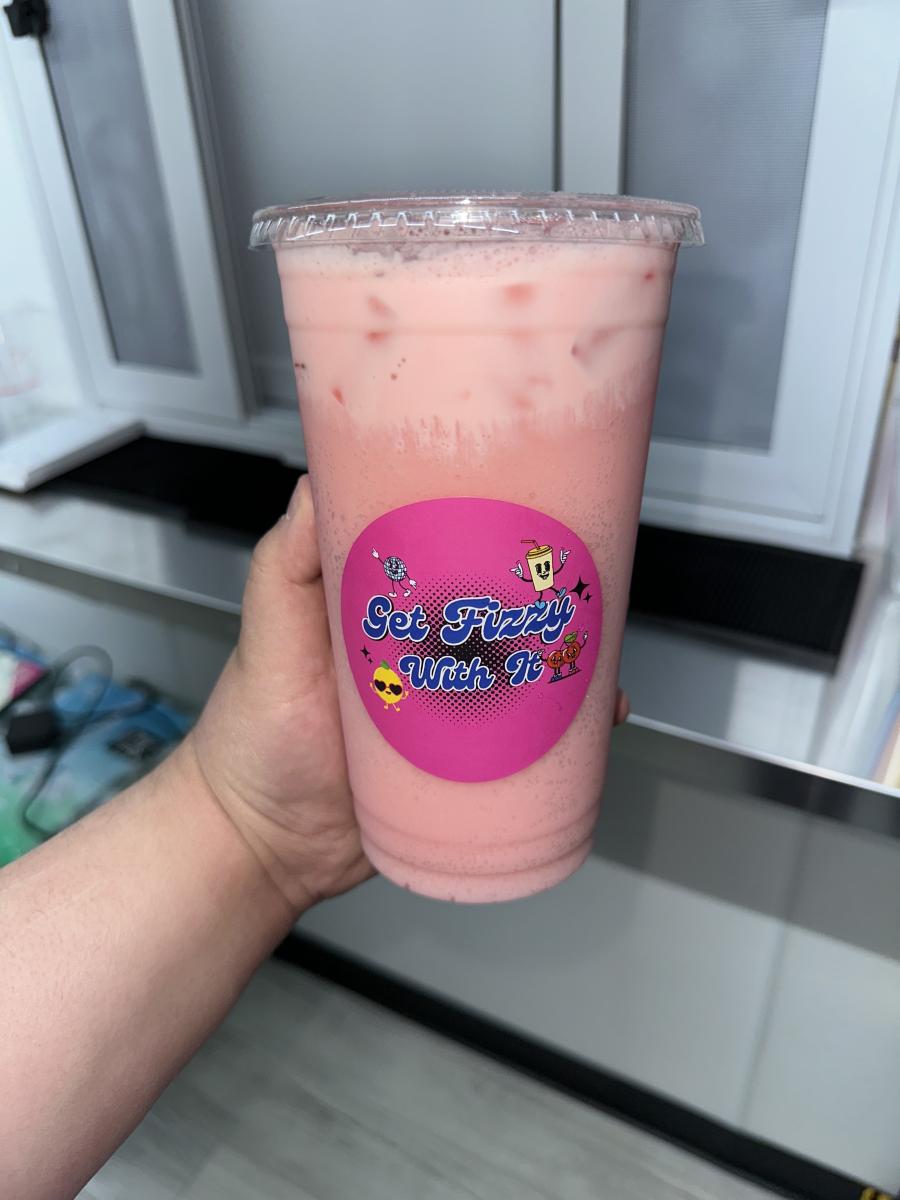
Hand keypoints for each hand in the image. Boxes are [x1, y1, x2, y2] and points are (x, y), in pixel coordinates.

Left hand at [185, 477, 630, 914]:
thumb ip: (285, 558)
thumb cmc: (252, 733)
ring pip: (518, 681)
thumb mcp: (266, 629)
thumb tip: (316, 480)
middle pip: (498, 620)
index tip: (532, 518)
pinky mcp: (457, 770)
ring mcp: (443, 714)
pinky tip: (590, 725)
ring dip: (564, 669)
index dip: (492, 538)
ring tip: (595, 662)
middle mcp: (420, 656)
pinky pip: (518, 749)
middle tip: (579, 595)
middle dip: (545, 606)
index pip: (448, 559)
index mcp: (384, 613)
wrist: (260, 845)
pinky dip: (559, 737)